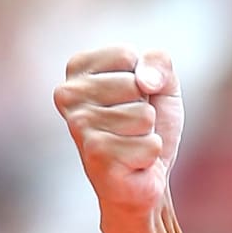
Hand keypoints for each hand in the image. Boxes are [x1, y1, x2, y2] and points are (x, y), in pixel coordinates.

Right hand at [54, 47, 184, 214]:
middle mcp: (67, 95)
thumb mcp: (163, 82)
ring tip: (131, 142)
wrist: (145, 177)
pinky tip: (132, 162)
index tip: (132, 98)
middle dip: (146, 107)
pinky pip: (149, 145)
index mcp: (78, 69)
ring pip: (143, 116)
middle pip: (135, 85)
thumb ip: (159, 62)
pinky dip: (150, 155)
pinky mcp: (95, 155)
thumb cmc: (149, 125)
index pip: (126, 55)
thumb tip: (145, 82)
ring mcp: (78, 126)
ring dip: (148, 133)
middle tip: (132, 125)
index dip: (144, 78)